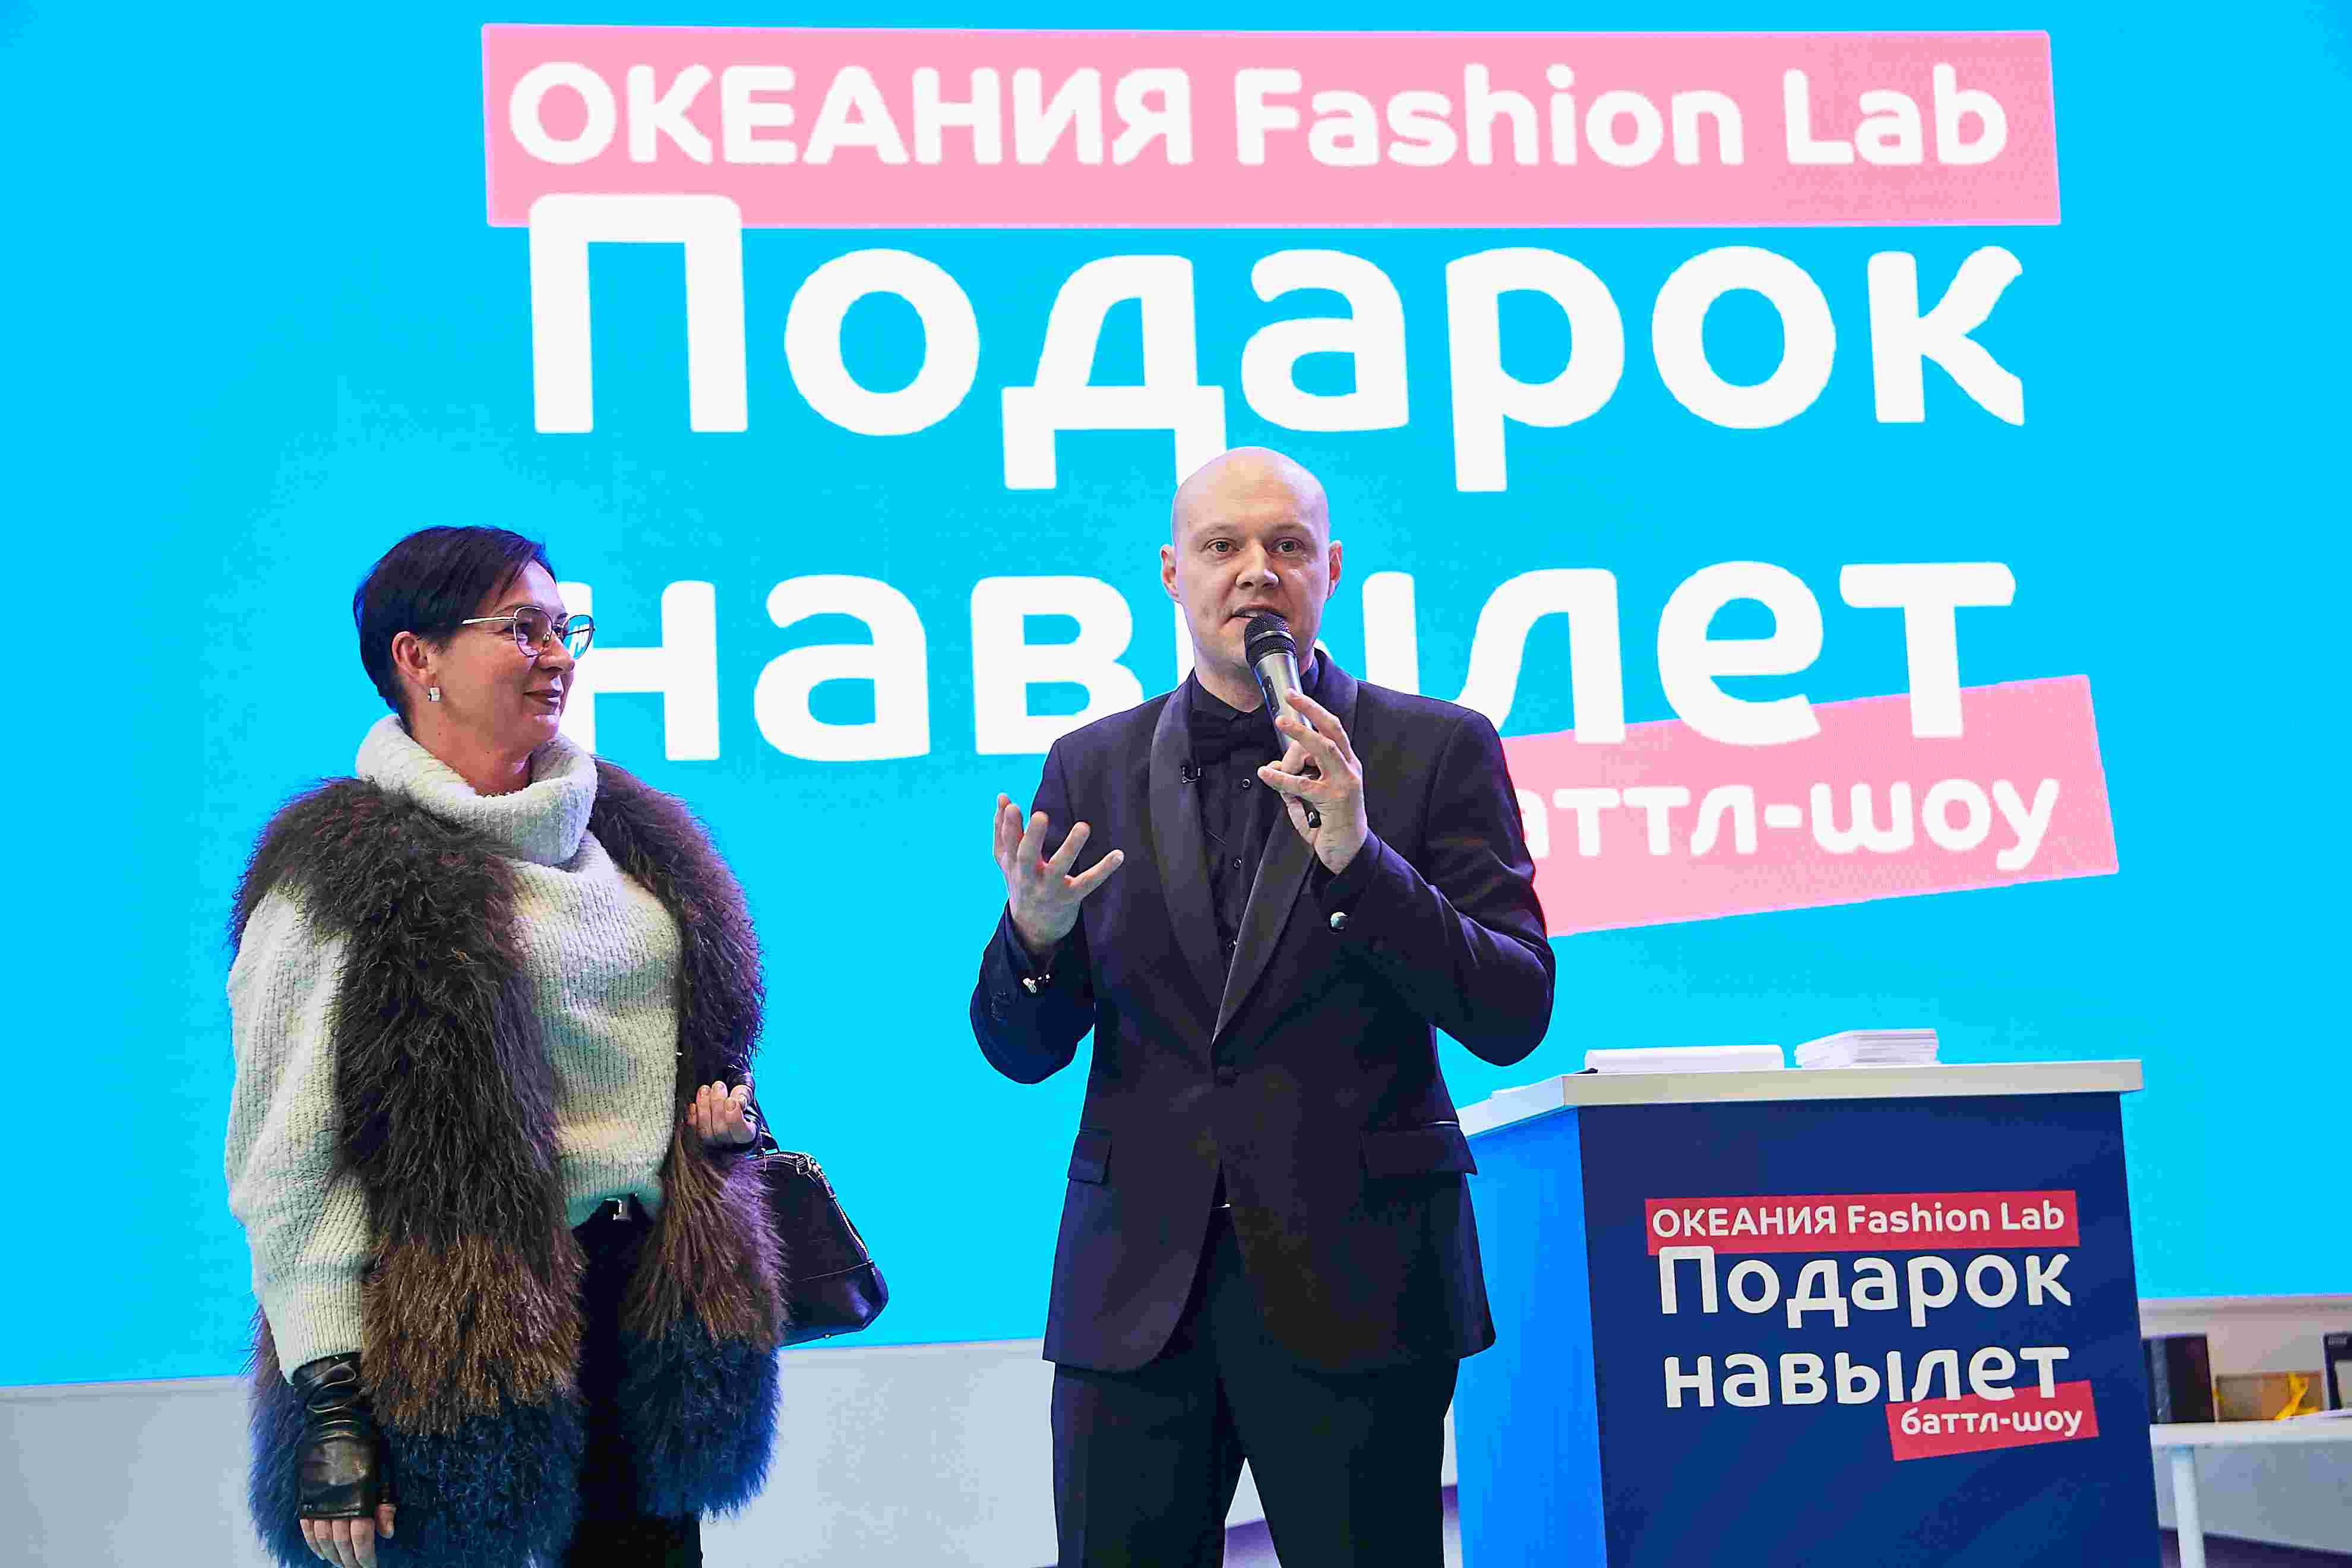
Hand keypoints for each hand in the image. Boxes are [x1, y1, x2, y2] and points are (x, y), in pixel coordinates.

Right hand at [289, 1355, 395, 1567]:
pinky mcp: (306, 1495)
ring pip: (323, 1540)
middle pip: (341, 1544)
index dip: (365, 1556)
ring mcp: (319, 1500)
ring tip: (342, 1563)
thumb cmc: (367, 1443)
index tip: (371, 1565)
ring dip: (333, 1556)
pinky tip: (322, 1552)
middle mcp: (337, 1502)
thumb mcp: (384, 1469)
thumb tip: (387, 1533)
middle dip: (350, 1561)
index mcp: (359, 1497)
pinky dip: (313, 1544)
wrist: (335, 1421)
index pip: (361, 1539)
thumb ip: (385, 1503)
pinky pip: (306, 1528)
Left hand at [690, 1077, 756, 1149]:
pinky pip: (693, 1130)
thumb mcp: (745, 1092)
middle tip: (718, 1086)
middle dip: (717, 1105)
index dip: (735, 1117)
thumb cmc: (737, 1097)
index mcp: (747, 1132)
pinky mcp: (698, 1137)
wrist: (723, 1099)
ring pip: (705, 1132)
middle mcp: (730, 1141)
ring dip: (703, 1107)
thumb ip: (745, 1093)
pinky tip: (694, 1104)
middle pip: (721, 1130)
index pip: (742, 1132)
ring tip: (705, 1090)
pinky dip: (692, 1116)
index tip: (731, 1100)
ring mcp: (713, 1141)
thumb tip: (739, 1101)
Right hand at [993, 794, 1124, 957]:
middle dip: (1032, 836)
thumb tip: (1003, 796)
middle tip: (1041, 815)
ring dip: (1070, 847)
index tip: (1013, 805)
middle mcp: (1028, 877)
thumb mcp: (1007, 860)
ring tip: (1083, 826)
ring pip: (1059, 869)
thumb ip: (1003, 828)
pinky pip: (1088, 883)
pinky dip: (1104, 870)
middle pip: (1026, 856)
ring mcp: (1050, 889)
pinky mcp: (1071, 897)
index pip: (1008, 843)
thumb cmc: (1022, 881)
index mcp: (1013, 865)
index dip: (1009, 825)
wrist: (1033, 926)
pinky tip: (1119, 855)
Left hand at [1259, 691, 1369, 873]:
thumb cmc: (1330, 823)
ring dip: (1302, 733)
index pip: (1333, 729)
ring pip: (1324, 749)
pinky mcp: (1335, 800)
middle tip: (1291, 697)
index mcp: (1346, 764)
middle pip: (1332, 729)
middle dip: (1312, 710)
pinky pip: (1304, 784)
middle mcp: (1349, 768)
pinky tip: (1267, 773)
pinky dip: (1283, 778)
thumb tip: (1271, 767)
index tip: (1296, 697)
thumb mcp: (1308, 797)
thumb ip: (1292, 780)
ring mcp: (1345, 783)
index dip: (1315, 711)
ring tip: (1281, 722)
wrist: (1347, 853)